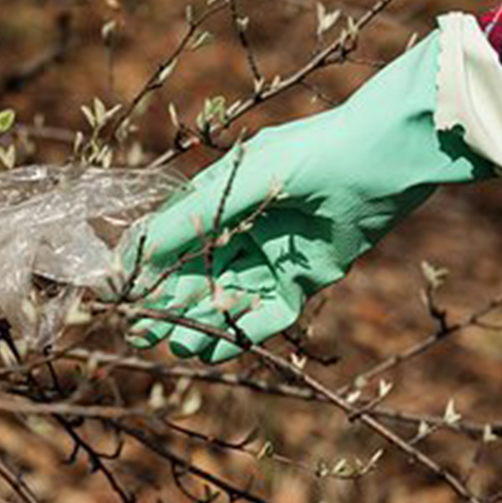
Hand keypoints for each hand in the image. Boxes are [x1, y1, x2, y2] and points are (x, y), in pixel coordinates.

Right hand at [126, 32, 494, 362]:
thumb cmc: (307, 156)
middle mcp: (242, 230)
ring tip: (177, 343)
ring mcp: (272, 256)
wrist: (379, 158)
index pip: (172, 241)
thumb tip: (136, 253)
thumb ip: (190, 220)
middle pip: (195, 276)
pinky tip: (215, 346)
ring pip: (226, 298)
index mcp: (219, 200)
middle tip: (143, 331)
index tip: (121, 296)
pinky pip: (266, 312)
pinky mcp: (303, 278)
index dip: (146, 269)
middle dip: (168, 305)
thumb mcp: (239, 183)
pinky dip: (242, 330)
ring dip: (200, 322)